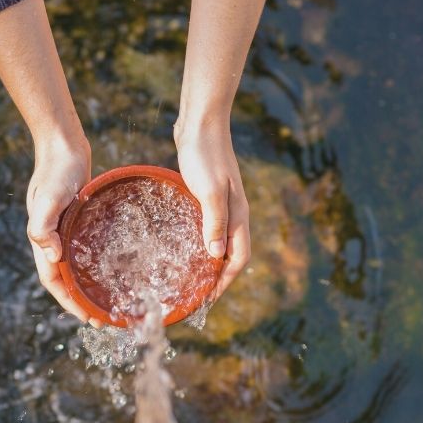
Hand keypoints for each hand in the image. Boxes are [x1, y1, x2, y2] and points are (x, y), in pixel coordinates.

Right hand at [26, 137, 101, 325]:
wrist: (63, 146)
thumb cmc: (56, 171)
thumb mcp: (48, 198)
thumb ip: (43, 226)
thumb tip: (52, 257)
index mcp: (43, 239)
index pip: (54, 281)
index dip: (69, 302)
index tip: (87, 318)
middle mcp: (53, 239)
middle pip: (65, 279)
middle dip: (81, 302)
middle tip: (104, 319)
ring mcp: (65, 230)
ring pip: (76, 266)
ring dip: (88, 286)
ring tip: (108, 301)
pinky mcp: (78, 221)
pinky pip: (85, 250)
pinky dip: (95, 264)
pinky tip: (112, 268)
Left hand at [175, 122, 250, 298]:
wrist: (201, 123)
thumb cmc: (204, 155)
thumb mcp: (209, 190)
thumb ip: (214, 222)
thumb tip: (216, 256)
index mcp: (237, 215)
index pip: (238, 258)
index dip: (225, 281)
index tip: (208, 299)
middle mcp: (234, 213)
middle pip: (231, 254)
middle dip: (218, 278)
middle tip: (198, 295)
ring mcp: (222, 204)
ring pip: (220, 242)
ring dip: (209, 262)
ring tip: (191, 278)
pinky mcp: (208, 196)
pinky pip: (208, 228)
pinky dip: (200, 243)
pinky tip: (183, 246)